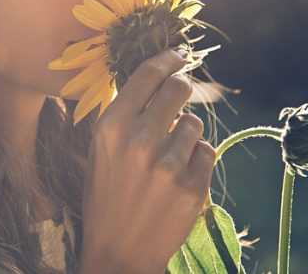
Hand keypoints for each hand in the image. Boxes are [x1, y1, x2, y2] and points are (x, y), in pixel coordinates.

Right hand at [78, 48, 216, 273]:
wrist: (118, 252)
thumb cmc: (106, 197)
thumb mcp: (100, 151)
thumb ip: (124, 115)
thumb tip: (155, 77)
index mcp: (111, 128)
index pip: (148, 75)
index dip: (168, 58)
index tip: (178, 55)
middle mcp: (139, 141)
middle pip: (179, 89)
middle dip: (182, 89)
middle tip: (179, 98)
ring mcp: (168, 165)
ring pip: (195, 123)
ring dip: (186, 134)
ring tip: (167, 158)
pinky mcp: (193, 187)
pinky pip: (207, 151)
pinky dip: (197, 160)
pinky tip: (178, 177)